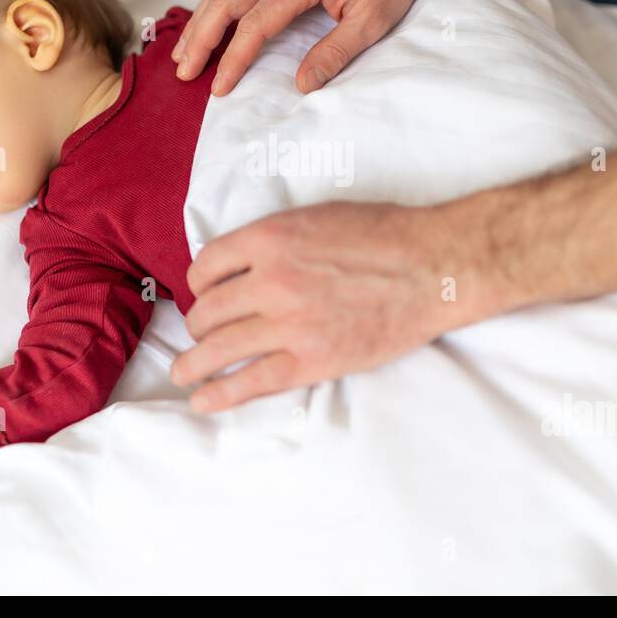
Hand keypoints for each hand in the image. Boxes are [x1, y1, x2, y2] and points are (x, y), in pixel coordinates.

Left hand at [171, 201, 463, 410]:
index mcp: (270, 237)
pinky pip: (252, 381)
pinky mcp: (312, 360)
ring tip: (183, 373)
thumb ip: (275, 239)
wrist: (434, 267)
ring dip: (193, 364)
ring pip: (219, 348)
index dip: (200, 283)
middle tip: (202, 333)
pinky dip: (220, 394)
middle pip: (208, 310)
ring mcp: (290, 323)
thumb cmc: (385, 234)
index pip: (207, 265)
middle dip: (199, 325)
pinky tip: (203, 401)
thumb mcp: (317, 216)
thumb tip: (244, 263)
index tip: (205, 294)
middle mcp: (271, 280)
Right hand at [172, 0, 445, 96]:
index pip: (258, 23)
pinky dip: (214, 4)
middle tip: (183, 71)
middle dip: (200, 36)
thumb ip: (335, 53)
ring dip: (200, 19)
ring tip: (183, 53)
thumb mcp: (373, 21)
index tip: (220, 87)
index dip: (235, 58)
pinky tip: (206, 24)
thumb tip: (302, 84)